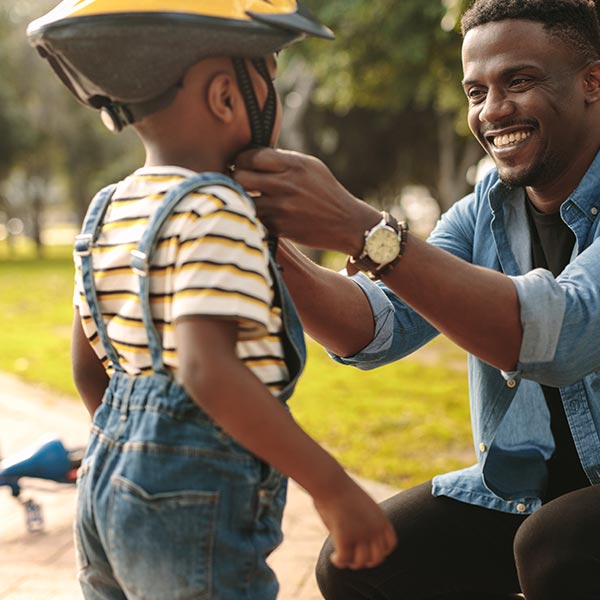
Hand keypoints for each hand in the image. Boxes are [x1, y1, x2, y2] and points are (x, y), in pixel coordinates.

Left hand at [233, 148, 379, 254]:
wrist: (346, 223)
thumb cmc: (325, 192)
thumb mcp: (310, 167)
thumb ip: (283, 160)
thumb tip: (251, 156)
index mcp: (294, 164)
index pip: (252, 156)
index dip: (242, 159)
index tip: (243, 165)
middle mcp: (287, 184)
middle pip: (240, 177)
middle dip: (236, 178)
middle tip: (241, 182)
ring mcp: (282, 208)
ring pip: (243, 200)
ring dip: (242, 199)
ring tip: (247, 198)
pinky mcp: (280, 228)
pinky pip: (254, 218)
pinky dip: (253, 216)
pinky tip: (260, 213)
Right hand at [313, 477, 396, 569]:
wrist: (330, 482)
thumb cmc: (341, 489)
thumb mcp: (362, 505)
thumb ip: (365, 522)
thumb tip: (359, 541)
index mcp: (381, 519)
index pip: (390, 545)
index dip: (380, 551)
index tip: (368, 550)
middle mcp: (374, 529)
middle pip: (377, 558)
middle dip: (366, 560)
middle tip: (354, 558)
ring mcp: (361, 535)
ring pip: (361, 562)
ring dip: (351, 562)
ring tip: (342, 557)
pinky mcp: (345, 538)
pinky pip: (344, 560)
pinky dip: (338, 562)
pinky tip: (334, 557)